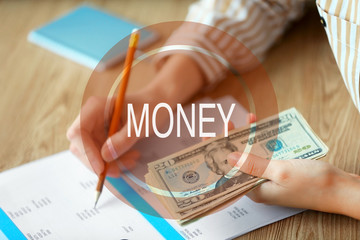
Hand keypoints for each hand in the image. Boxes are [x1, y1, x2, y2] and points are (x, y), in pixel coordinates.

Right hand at [67, 54, 204, 176]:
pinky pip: (101, 155)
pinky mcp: (102, 137)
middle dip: (98, 162)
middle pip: (80, 147)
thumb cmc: (151, 108)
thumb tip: (105, 156)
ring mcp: (96, 128)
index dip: (86, 152)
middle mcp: (91, 118)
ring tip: (132, 161)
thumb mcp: (141, 124)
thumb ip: (123, 139)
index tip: (101, 167)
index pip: (78, 132)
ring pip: (91, 154)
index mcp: (96, 107)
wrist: (159, 104)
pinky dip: (114, 161)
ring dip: (109, 164)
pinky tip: (131, 158)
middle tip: (118, 171)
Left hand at [226, 114, 359, 218]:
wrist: (341, 188)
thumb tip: (230, 157)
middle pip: (238, 162)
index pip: (228, 173)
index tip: (210, 139)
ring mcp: (269, 178)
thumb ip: (253, 165)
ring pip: (252, 156)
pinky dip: (262, 140)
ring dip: (247, 138)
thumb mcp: (280, 171)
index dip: (217, 156)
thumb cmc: (314, 183)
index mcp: (254, 190)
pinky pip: (265, 154)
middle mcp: (259, 185)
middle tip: (228, 124)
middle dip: (231, 143)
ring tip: (245, 120)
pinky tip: (261, 126)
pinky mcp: (279, 171)